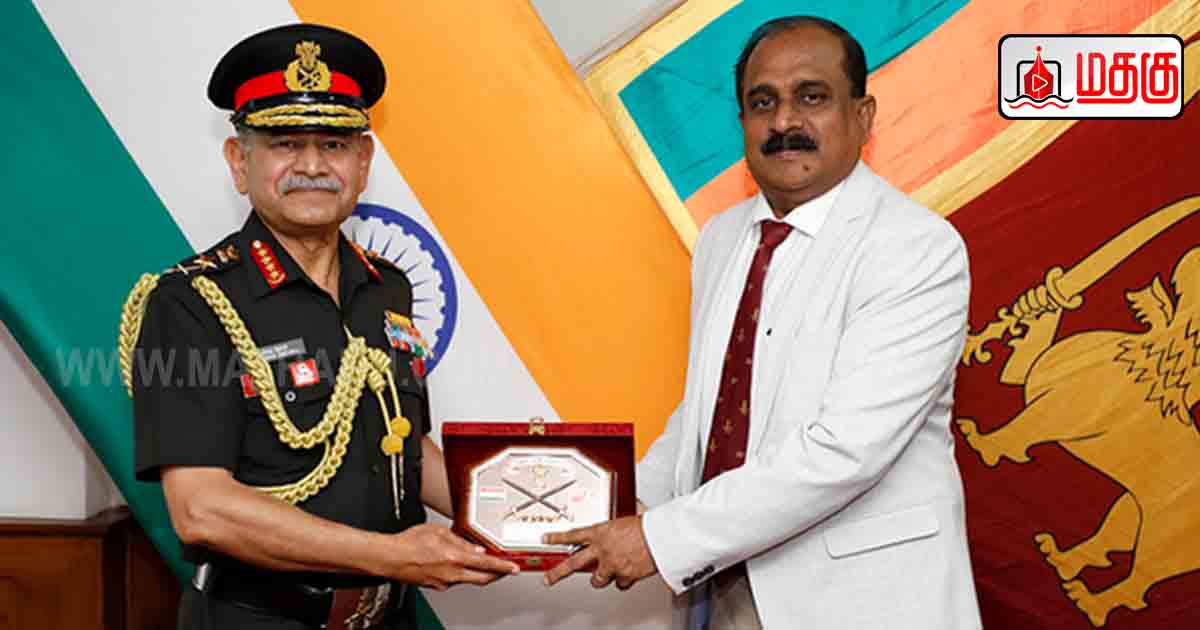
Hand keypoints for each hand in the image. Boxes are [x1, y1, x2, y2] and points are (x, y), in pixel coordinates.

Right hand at [382, 524, 518, 590]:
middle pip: (482, 578)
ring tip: (476, 561)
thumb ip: (460, 540)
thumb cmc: (409, 543)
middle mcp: (452, 573)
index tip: (513, 568)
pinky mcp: (436, 586)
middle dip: (496, 575)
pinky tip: (455, 565)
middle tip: (504, 570)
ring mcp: (444, 582)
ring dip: (475, 572)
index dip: (503, 567)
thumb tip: (474, 549)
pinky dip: (459, 573)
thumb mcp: (438, 532)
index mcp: (455, 558)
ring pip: (467, 579)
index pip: (487, 564)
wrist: (390, 558)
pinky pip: (454, 580)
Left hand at [542, 515, 657, 589]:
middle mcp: (602, 549)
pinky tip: (628, 575)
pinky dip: (624, 581)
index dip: (557, 537)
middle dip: (558, 573)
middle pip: (572, 564)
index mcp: (600, 532)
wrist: (660, 537)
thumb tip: (623, 524)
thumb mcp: (627, 519)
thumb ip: (617, 528)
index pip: (572, 535)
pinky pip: (620, 583)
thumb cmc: (647, 525)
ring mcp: (611, 564)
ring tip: (603, 576)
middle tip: (549, 578)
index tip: (547, 539)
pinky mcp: (624, 576)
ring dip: (600, 578)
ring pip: (597, 579)